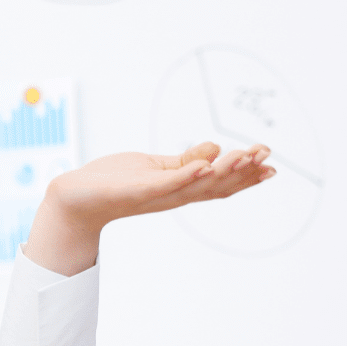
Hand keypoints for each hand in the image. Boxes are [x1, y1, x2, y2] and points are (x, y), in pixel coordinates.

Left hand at [25, 141, 274, 275]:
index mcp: (179, 190)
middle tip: (267, 159)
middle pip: (216, 187)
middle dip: (244, 173)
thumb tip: (214, 149)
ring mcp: (156, 195)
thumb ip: (183, 161)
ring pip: (197, 185)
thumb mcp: (154, 167)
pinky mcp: (137, 190)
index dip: (246, 177)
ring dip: (222, 171)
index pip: (219, 184)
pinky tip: (204, 165)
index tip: (270, 165)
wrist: (76, 196)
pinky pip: (166, 183)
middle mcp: (172, 196)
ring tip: (245, 157)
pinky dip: (186, 175)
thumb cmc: (113, 181)